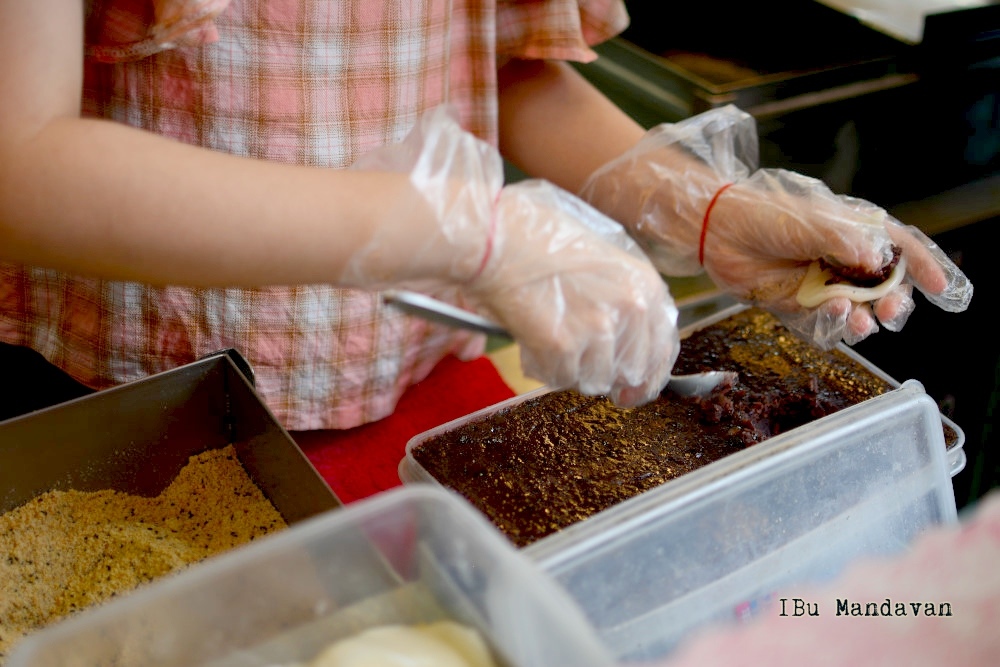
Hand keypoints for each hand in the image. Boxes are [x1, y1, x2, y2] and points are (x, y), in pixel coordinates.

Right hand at [342, 105, 678, 405]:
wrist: (492, 237)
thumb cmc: (535, 233)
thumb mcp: (599, 250)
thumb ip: (621, 290)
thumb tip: (624, 333)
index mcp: (644, 283)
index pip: (664, 347)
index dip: (649, 375)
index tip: (633, 390)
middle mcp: (629, 308)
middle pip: (629, 372)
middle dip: (604, 375)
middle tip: (579, 368)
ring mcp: (597, 328)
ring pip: (592, 380)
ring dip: (570, 370)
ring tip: (546, 340)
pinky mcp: (562, 346)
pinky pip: (558, 378)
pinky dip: (541, 367)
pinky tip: (529, 340)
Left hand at [580, 106, 972, 348]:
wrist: (716, 230)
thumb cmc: (764, 215)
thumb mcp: (811, 223)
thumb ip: (845, 243)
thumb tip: (879, 261)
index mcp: (850, 232)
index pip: (898, 248)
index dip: (922, 267)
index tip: (942, 288)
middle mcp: (839, 259)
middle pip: (880, 287)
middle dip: (892, 302)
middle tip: (891, 312)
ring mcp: (817, 283)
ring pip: (852, 309)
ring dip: (860, 317)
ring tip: (858, 320)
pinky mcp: (793, 303)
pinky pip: (819, 321)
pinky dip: (830, 324)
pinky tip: (833, 318)